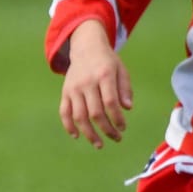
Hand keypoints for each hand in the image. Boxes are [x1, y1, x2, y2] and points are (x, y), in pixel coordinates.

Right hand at [58, 20, 132, 147]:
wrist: (86, 47)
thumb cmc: (108, 62)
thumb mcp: (121, 70)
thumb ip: (125, 89)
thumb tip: (127, 108)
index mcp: (104, 75)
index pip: (110, 102)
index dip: (117, 118)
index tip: (123, 128)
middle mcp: (87, 82)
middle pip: (95, 112)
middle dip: (106, 129)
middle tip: (116, 138)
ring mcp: (74, 88)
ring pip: (79, 116)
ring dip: (89, 133)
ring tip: (99, 144)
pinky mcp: (65, 92)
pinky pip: (64, 111)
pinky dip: (68, 125)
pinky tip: (77, 136)